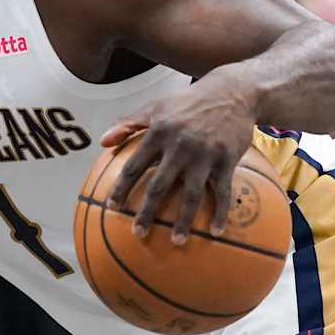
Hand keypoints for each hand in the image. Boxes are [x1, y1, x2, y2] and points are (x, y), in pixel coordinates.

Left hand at [100, 80, 256, 244]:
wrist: (232, 93)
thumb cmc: (188, 102)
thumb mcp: (155, 107)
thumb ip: (127, 124)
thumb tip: (102, 143)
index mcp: (159, 132)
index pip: (135, 166)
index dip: (122, 188)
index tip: (112, 207)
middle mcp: (180, 145)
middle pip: (159, 186)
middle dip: (147, 212)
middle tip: (137, 233)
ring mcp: (205, 155)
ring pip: (191, 195)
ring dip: (184, 221)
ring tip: (176, 241)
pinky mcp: (227, 160)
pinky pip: (223, 192)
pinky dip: (220, 213)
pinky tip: (215, 233)